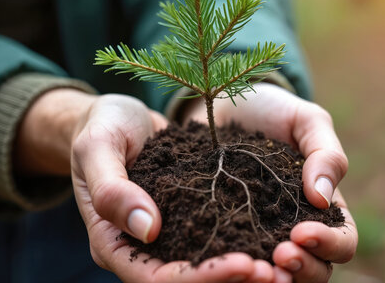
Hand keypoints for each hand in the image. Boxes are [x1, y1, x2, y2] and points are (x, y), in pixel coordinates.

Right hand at [17, 90, 282, 281]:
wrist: (117, 118)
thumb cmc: (102, 128)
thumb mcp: (97, 147)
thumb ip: (112, 189)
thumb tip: (147, 230)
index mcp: (114, 243)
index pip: (158, 279)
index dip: (202, 278)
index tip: (245, 263)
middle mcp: (143, 250)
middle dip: (233, 282)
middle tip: (277, 272)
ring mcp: (167, 238)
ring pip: (207, 270)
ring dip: (245, 273)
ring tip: (287, 263)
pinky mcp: (188, 221)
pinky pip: (218, 241)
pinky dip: (247, 244)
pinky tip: (278, 238)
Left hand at [184, 83, 357, 281]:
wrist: (226, 103)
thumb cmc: (274, 110)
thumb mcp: (307, 121)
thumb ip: (326, 154)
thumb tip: (323, 198)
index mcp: (324, 207)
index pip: (342, 241)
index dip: (329, 244)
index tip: (301, 231)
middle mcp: (296, 228)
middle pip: (315, 270)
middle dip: (303, 268)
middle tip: (279, 255)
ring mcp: (261, 234)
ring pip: (279, 274)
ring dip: (273, 277)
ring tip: (254, 267)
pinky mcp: (228, 234)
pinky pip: (238, 257)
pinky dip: (236, 268)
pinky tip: (222, 259)